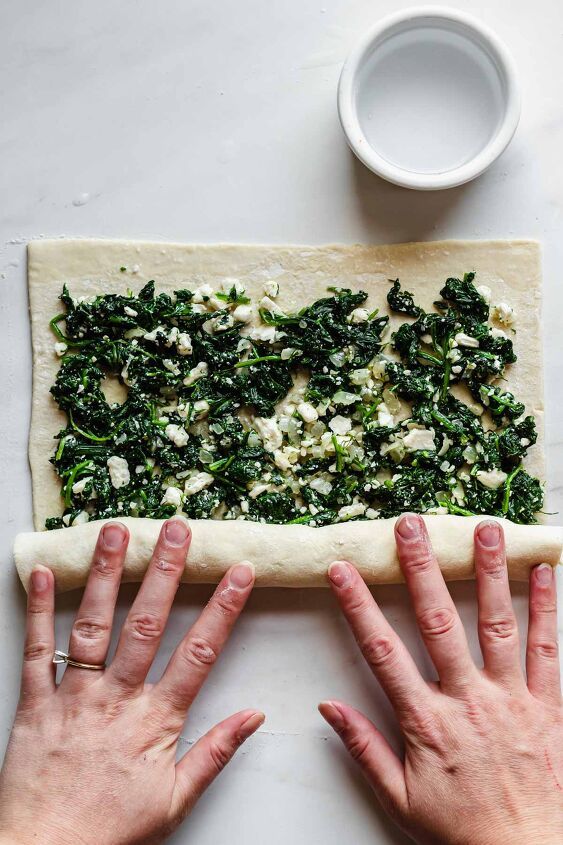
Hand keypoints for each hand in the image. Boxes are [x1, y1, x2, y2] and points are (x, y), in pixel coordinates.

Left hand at [0, 517, 261, 844]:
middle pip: (146, 625)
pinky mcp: (35, 703)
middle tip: (176, 529)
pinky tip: (46, 572)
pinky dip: (40, 610)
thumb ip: (216, 751)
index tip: (239, 572)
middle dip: (164, 573)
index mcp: (155, 721)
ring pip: (93, 626)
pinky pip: (37, 651)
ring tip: (117, 531)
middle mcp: (116, 699)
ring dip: (107, 576)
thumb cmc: (112, 830)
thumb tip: (256, 715)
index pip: (198, 654)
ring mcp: (74, 697)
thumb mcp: (176, 800)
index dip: (222, 609)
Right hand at [320, 514, 562, 844]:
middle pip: (438, 622)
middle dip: (422, 569)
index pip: (382, 651)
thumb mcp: (400, 797)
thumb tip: (327, 707)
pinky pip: (548, 650)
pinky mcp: (548, 705)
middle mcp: (468, 699)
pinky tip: (544, 572)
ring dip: (489, 572)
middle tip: (411, 526)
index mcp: (427, 721)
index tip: (343, 571)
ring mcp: (511, 698)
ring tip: (484, 529)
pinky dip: (546, 608)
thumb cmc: (461, 828)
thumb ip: (364, 747)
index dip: (359, 606)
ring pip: (497, 624)